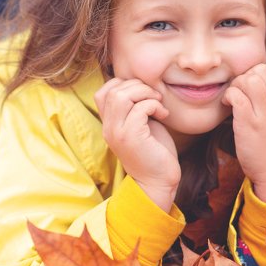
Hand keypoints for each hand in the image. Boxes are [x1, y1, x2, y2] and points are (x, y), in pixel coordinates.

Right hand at [94, 78, 180, 210]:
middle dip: (138, 86)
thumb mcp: (141, 124)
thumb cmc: (154, 151)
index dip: (123, 84)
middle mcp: (108, 128)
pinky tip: (163, 114)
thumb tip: (142, 84)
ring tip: (157, 102)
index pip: (102, 92)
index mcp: (109, 124)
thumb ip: (135, 106)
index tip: (143, 94)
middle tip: (154, 97)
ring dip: (144, 93)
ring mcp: (117, 133)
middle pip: (112, 90)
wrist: (158, 181)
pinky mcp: (131, 137)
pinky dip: (154, 105)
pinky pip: (140, 108)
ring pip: (121, 96)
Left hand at [223, 63, 265, 205]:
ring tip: (233, 100)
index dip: (254, 72)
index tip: (248, 87)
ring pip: (248, 79)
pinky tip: (228, 107)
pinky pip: (236, 96)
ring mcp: (264, 113)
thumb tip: (253, 83)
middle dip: (243, 78)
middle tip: (238, 94)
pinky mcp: (249, 124)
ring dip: (235, 86)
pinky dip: (228, 97)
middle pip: (258, 70)